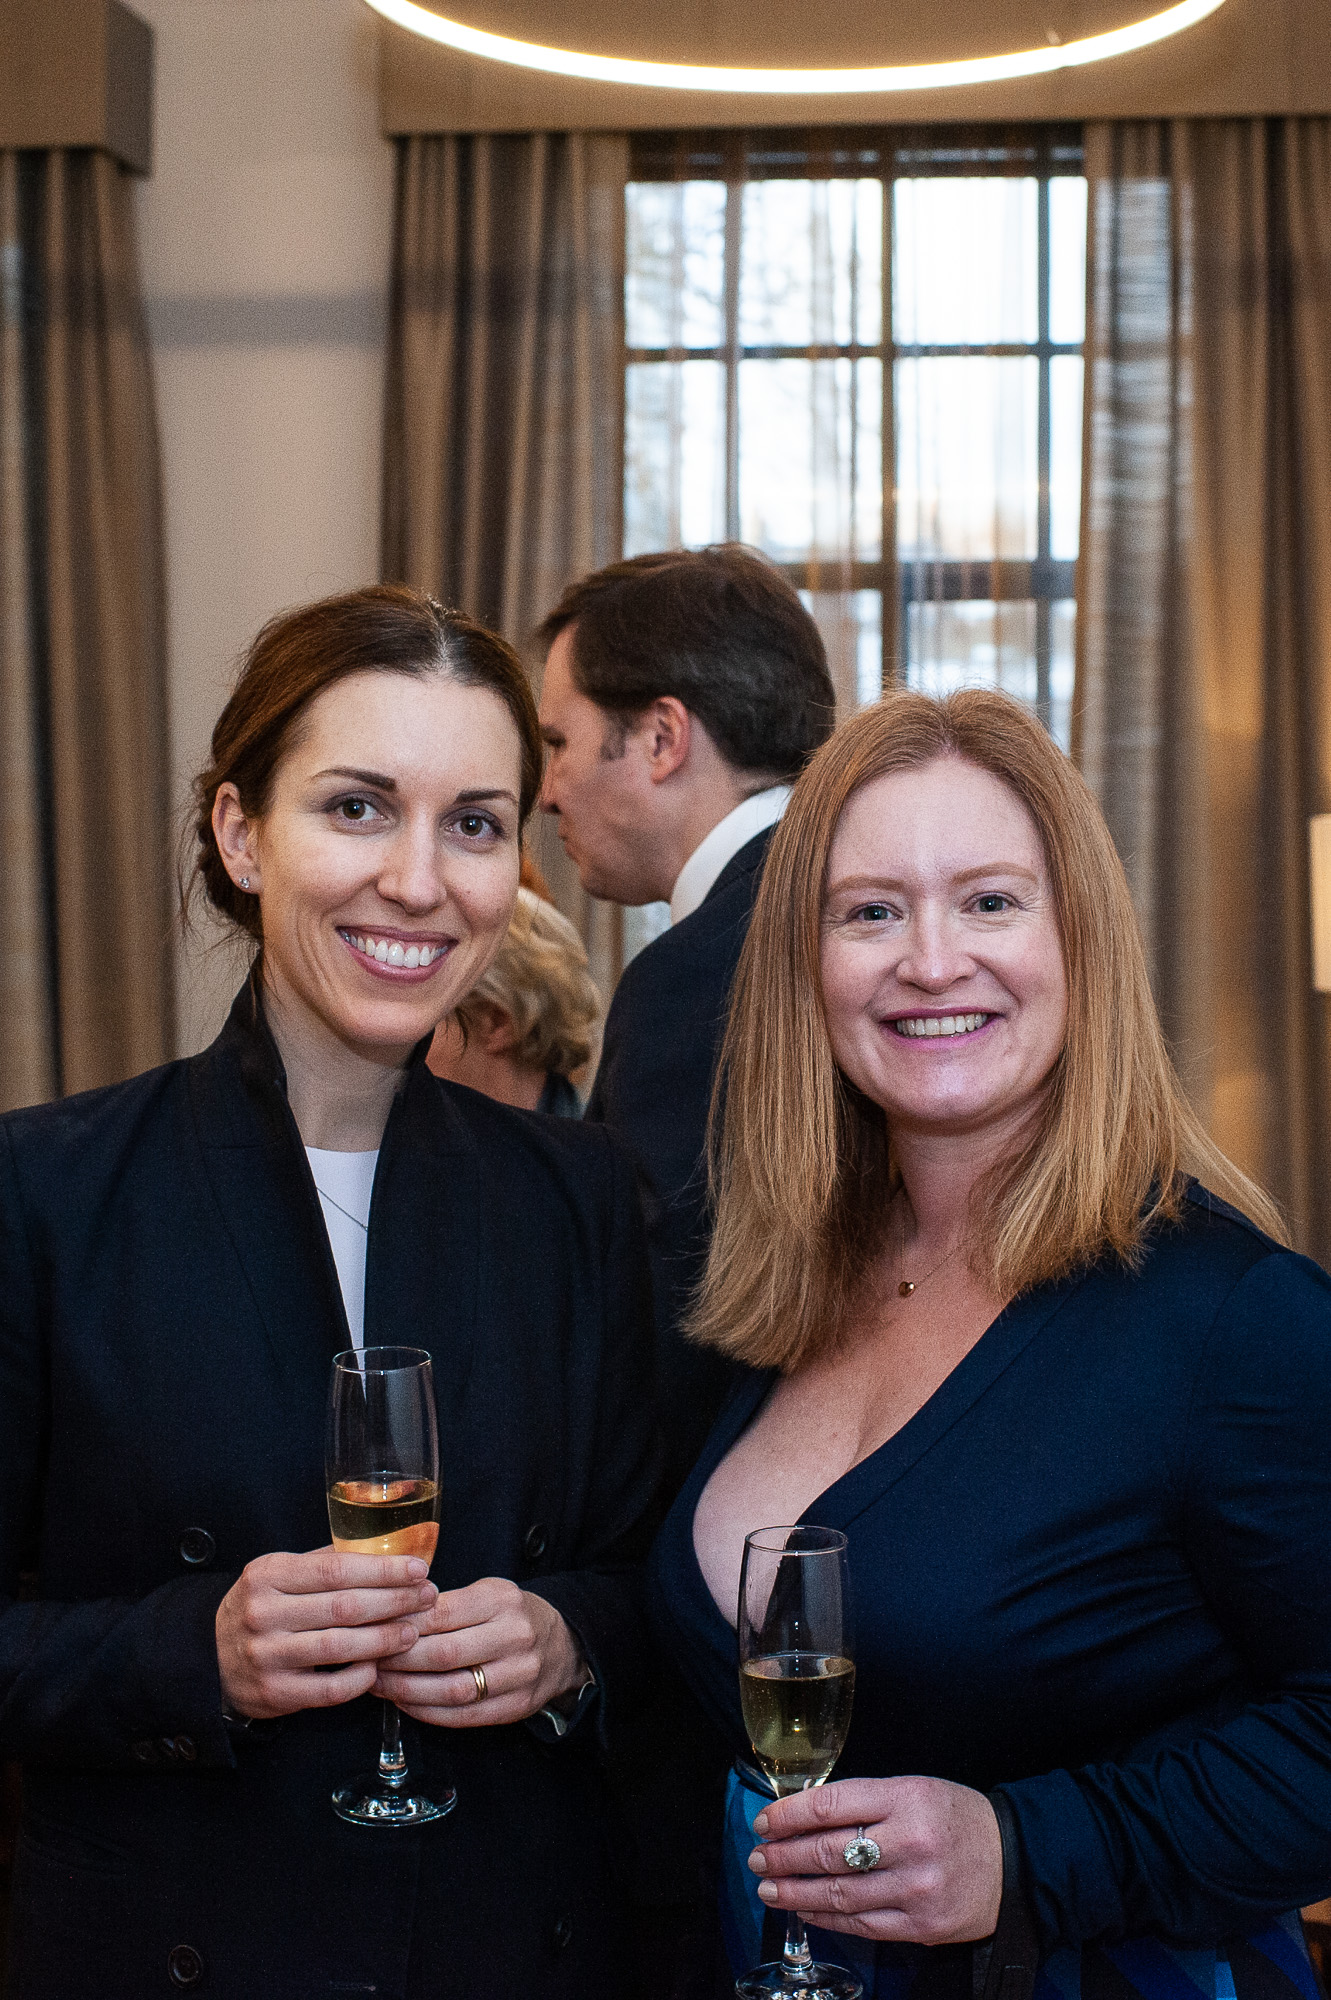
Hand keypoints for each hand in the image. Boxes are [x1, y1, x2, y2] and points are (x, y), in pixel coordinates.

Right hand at [216, 1548, 436, 1720]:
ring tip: (412, 1631)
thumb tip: (383, 1551)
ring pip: (340, 1647)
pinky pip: (329, 1689)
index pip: (336, 1569)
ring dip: (384, 1639)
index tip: (418, 1568)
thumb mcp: (278, 1572)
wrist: (209, 1657)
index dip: (383, 1569)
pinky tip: (378, 1667)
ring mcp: (267, 1656)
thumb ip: (323, 1562)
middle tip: (427, 1597)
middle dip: (394, 1601)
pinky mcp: (274, 1693)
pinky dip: (360, 1678)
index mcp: (268, 1575)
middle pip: (344, 1606)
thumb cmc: (260, 1607)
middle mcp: (264, 1614)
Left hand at [373, 1577, 586, 1728]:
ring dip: (407, 1691)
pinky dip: (429, 1713)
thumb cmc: (509, 1615)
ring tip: (379, 1685)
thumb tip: (389, 1618)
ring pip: (452, 1690)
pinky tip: (406, 1703)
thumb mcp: (485, 1592)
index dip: (403, 1625)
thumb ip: (445, 1604)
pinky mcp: (517, 1707)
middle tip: (368, 1660)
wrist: (562, 1644)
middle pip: (444, 1654)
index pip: (441, 1614)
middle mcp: (514, 1636)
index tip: (373, 1628)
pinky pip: (464, 1717)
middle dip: (399, 1661)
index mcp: (502, 1599)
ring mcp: (519, 1675)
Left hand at [749, 1776, 1002, 1945]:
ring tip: (769, 1888)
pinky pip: (862, 1923)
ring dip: (796, 1893)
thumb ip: (865, 1800)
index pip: (831, 1805)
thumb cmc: (954, 1818)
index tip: (765, 1821)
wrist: (1013, 1860)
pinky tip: (806, 1911)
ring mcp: (916, 1888)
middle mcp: (910, 1843)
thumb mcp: (914, 1789)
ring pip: (839, 1893)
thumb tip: (805, 1814)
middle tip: (757, 1857)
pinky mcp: (921, 1926)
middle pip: (829, 1851)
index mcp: (906, 1798)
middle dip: (784, 1856)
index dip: (789, 1815)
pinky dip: (827, 1917)